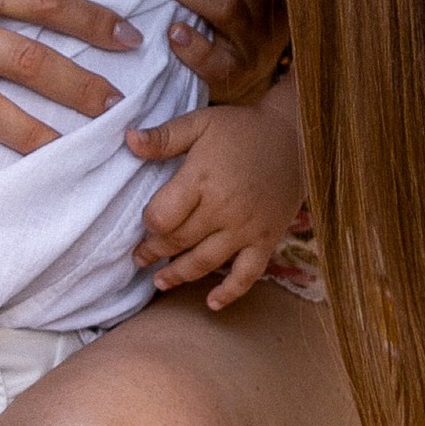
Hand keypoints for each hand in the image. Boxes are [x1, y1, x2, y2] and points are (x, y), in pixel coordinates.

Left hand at [129, 78, 306, 309]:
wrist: (296, 137)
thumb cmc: (242, 129)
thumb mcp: (201, 122)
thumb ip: (164, 136)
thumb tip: (128, 140)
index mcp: (202, 179)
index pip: (162, 216)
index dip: (148, 224)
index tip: (144, 225)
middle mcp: (223, 209)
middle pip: (179, 241)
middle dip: (154, 252)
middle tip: (140, 258)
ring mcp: (246, 228)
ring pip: (205, 262)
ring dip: (179, 275)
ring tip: (160, 281)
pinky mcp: (267, 240)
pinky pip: (247, 274)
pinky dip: (229, 293)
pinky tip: (212, 304)